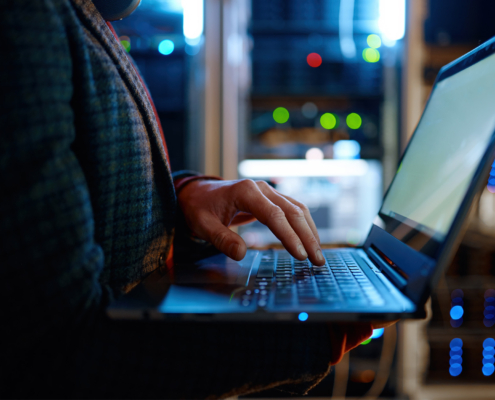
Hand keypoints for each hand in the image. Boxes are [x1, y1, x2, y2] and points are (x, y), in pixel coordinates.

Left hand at [177, 179, 324, 265]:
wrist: (198, 193)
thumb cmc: (200, 209)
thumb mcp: (203, 225)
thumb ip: (222, 239)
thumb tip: (241, 254)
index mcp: (245, 191)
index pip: (274, 215)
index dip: (288, 236)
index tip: (300, 255)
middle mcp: (261, 188)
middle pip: (292, 211)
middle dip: (307, 236)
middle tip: (317, 260)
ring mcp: (268, 191)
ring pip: (297, 209)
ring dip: (310, 231)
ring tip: (317, 255)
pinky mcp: (271, 198)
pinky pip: (293, 210)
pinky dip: (303, 225)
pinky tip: (309, 241)